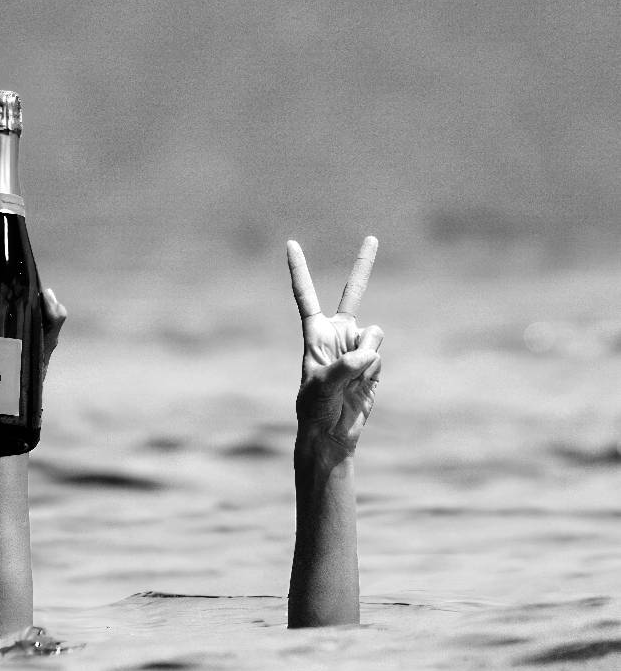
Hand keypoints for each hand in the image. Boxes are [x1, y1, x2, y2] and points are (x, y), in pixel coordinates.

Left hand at [286, 236, 382, 454]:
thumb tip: (368, 353)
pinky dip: (371, 369)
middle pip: (353, 292)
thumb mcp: (321, 386)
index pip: (305, 294)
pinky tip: (361, 384)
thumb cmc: (315, 408)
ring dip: (364, 356)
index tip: (291, 243)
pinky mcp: (374, 362)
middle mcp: (338, 334)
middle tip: (373, 237)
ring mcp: (358, 346)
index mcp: (315, 333)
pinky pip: (378, 354)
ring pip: (372, 335)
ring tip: (350, 378)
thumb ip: (344, 366)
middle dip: (364, 264)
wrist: (332, 433)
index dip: (299, 269)